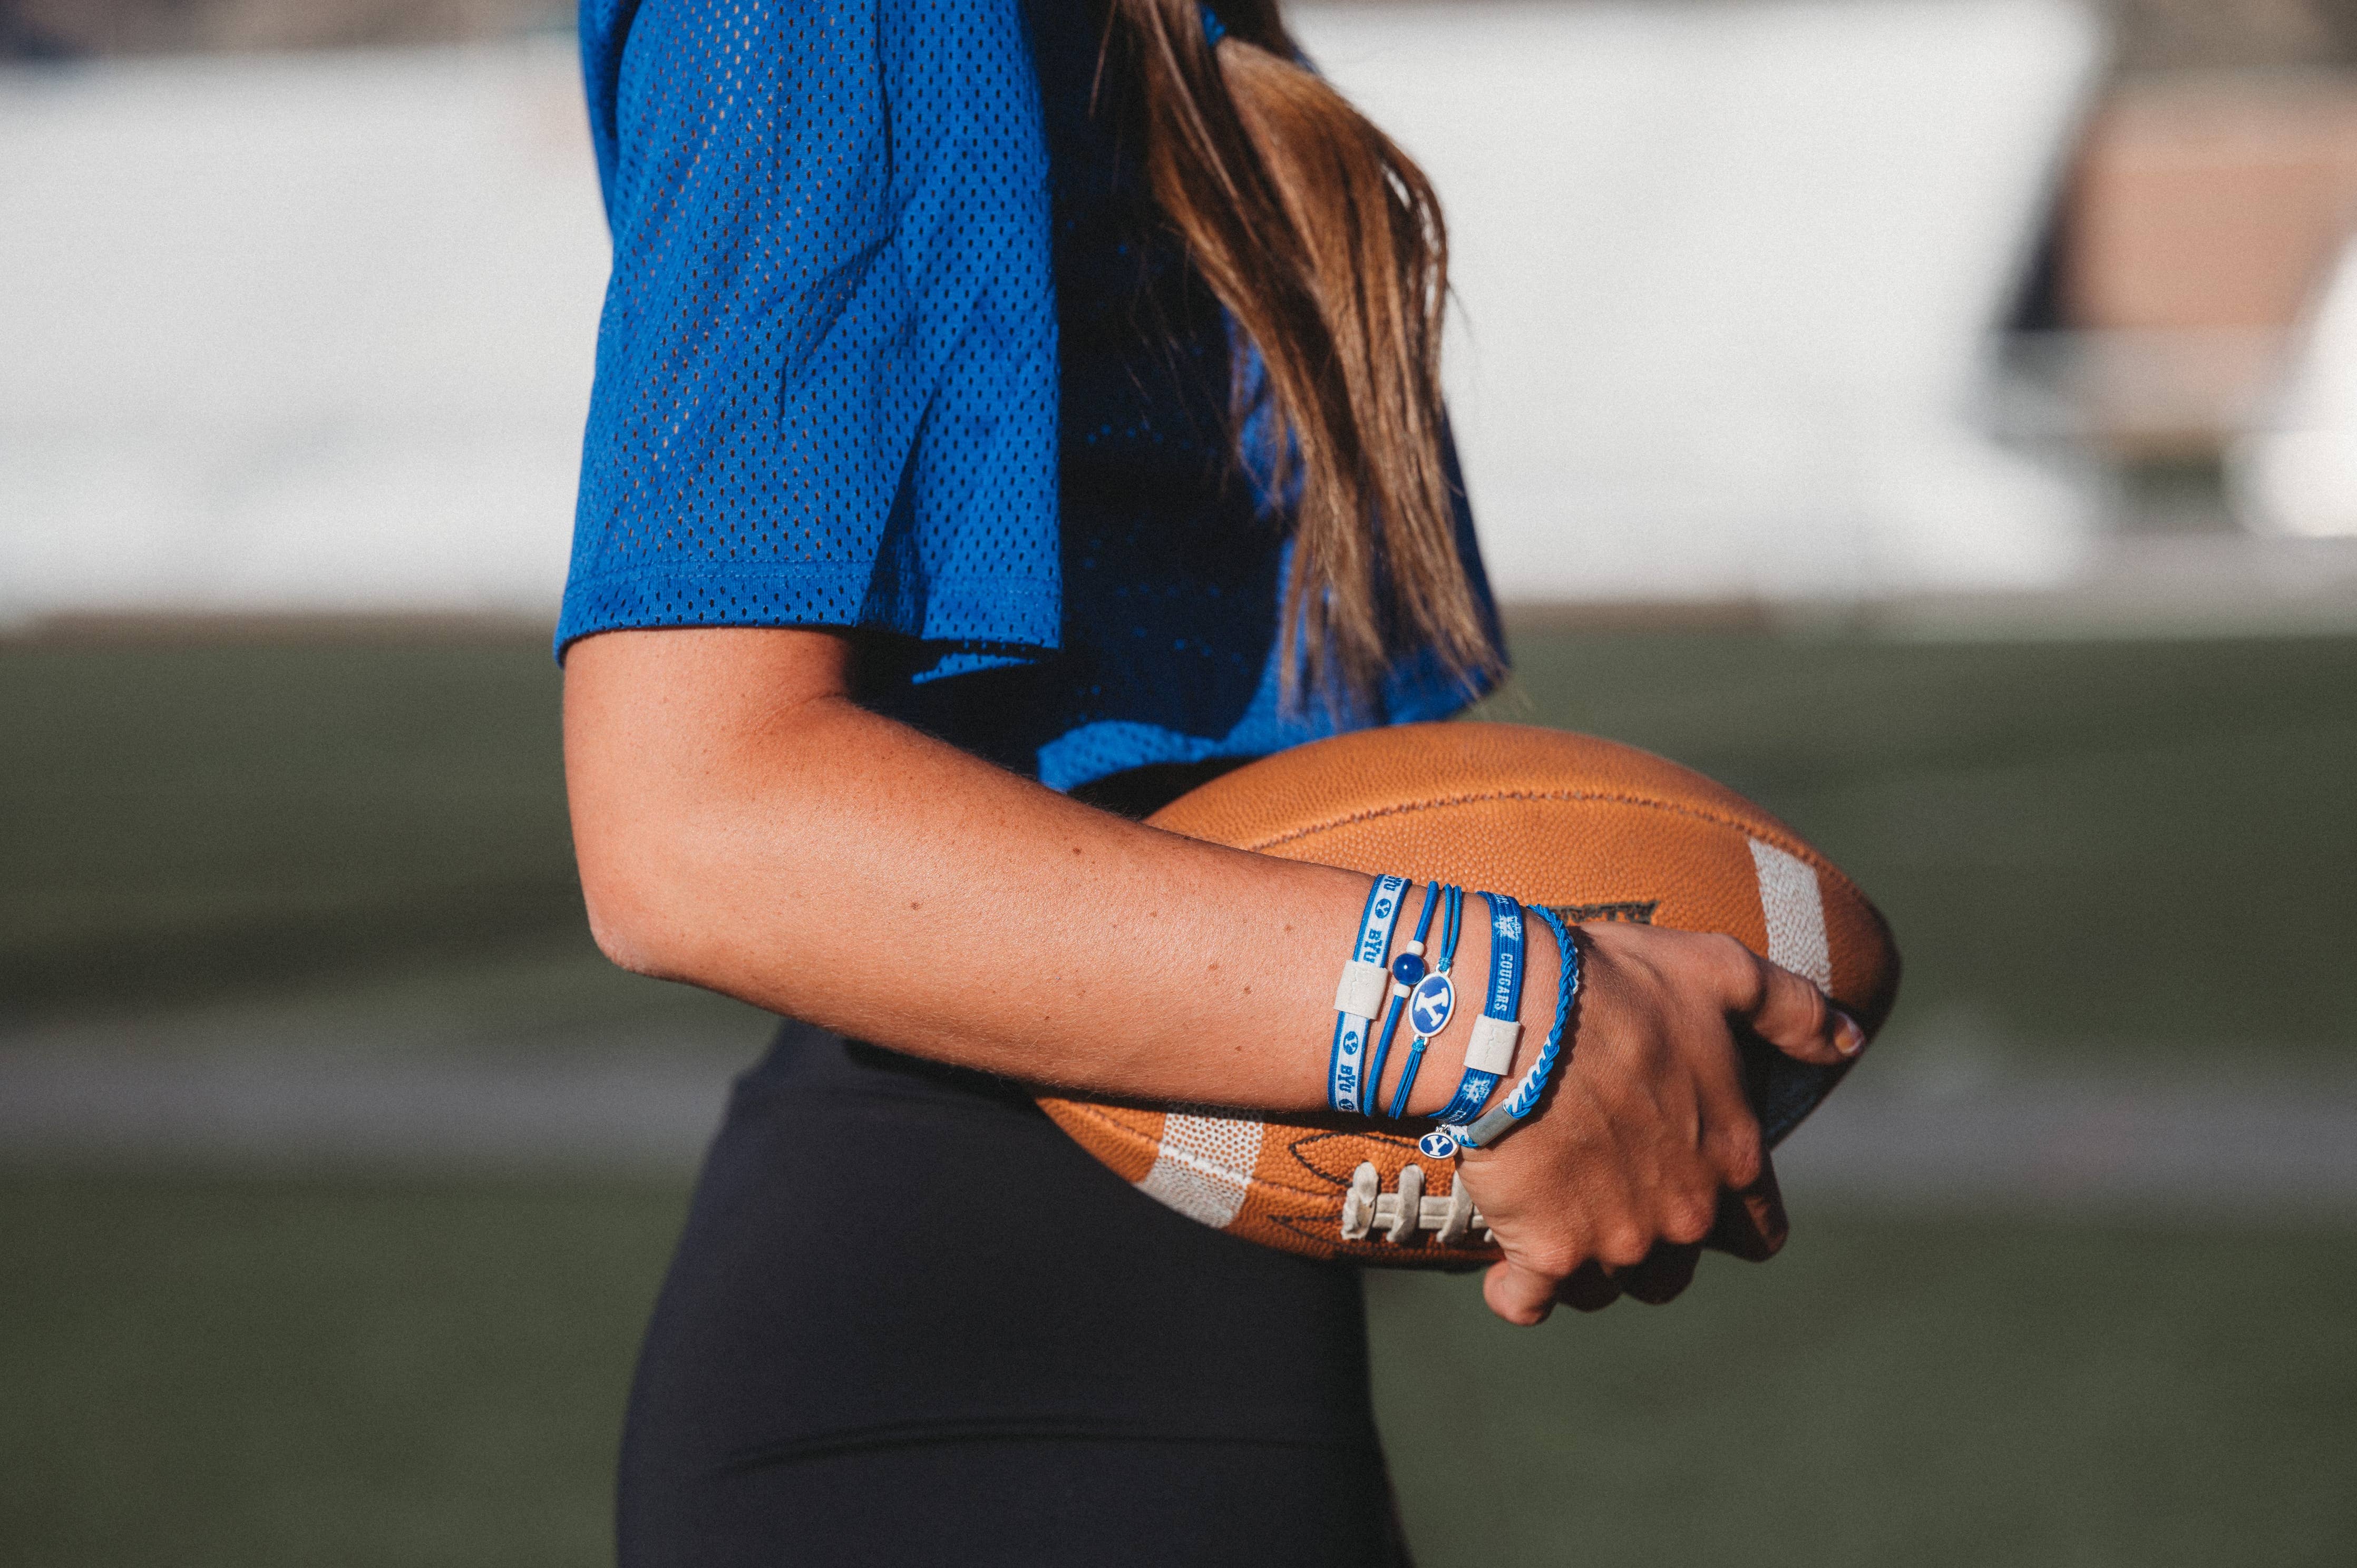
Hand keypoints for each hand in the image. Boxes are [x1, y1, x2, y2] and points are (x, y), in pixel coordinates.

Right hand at [1452, 921, 1862, 1324]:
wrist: (1512, 1016)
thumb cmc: (1616, 987)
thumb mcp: (1720, 972)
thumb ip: (1794, 1010)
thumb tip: (1853, 1040)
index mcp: (1731, 1158)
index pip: (1758, 1234)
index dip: (1729, 1220)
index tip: (1690, 1189)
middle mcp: (1683, 1215)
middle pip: (1674, 1271)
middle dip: (1647, 1244)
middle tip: (1603, 1191)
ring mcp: (1614, 1242)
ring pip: (1605, 1286)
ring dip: (1584, 1262)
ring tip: (1551, 1216)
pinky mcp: (1545, 1254)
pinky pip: (1530, 1300)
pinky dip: (1519, 1290)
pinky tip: (1506, 1266)